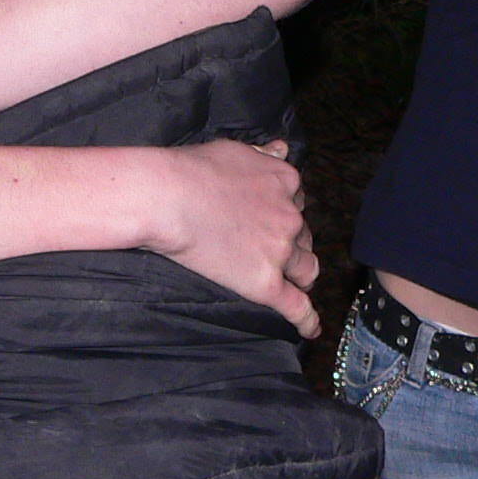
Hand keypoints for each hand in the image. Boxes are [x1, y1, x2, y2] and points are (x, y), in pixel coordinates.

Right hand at [144, 138, 318, 336]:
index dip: (285, 211)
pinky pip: (296, 306)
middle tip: (271, 249)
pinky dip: (307, 320)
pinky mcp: (264, 282)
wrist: (167, 197)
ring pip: (306, 269)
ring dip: (300, 274)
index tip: (270, 217)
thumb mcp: (234, 149)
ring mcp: (280, 251)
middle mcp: (290, 215)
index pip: (297, 201)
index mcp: (285, 181)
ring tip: (292, 283)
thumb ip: (263, 153)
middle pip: (303, 235)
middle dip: (292, 242)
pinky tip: (310, 330)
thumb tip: (282, 148)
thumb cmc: (192, 169)